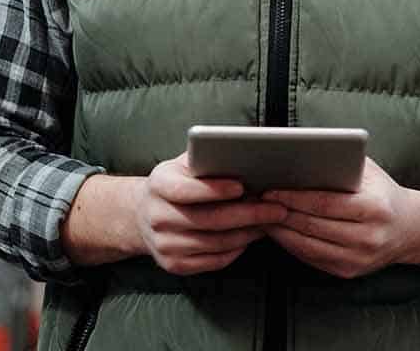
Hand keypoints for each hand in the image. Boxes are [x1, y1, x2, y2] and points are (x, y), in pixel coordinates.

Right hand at [136, 152, 287, 275]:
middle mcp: (157, 217)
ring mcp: (164, 245)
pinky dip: (237, 249)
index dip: (214, 190)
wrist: (143, 216)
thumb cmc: (175, 183)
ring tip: (269, 222)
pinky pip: (214, 261)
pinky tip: (250, 236)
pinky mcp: (174, 264)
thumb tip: (241, 154)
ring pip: (215, 243)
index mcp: (158, 186)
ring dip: (247, 233)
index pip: (185, 190)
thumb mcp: (182, 165)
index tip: (242, 186)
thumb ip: (205, 159)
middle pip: (208, 220)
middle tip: (275, 208)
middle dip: (247, 214)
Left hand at [262, 158, 419, 279]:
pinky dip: (290, 243)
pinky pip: (311, 257)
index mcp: (374, 208)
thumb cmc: (382, 192)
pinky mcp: (348, 272)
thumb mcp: (368, 171)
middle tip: (256, 201)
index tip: (269, 189)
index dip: (293, 197)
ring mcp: (358, 259)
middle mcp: (368, 238)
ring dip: (279, 230)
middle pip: (311, 225)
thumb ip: (339, 163)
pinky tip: (278, 230)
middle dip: (280, 213)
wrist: (410, 229)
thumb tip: (298, 154)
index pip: (323, 203)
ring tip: (261, 215)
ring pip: (307, 245)